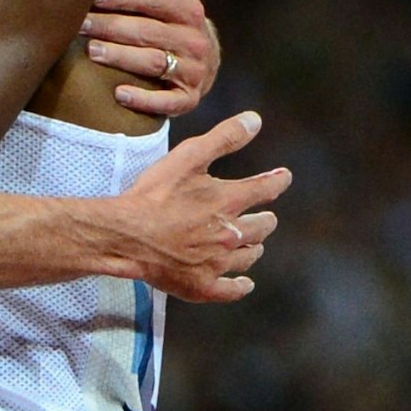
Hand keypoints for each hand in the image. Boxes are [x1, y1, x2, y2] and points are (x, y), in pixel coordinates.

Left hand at [82, 0, 218, 116]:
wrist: (204, 58)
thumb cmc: (175, 17)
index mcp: (190, 10)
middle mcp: (195, 41)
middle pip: (147, 32)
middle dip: (111, 26)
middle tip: (81, 24)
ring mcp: (193, 71)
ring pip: (153, 63)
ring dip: (120, 57)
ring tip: (91, 51)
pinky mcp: (188, 98)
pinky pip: (168, 102)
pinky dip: (144, 100)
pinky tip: (118, 94)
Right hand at [119, 110, 287, 301]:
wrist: (127, 235)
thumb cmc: (154, 194)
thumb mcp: (188, 156)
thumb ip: (223, 138)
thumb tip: (255, 120)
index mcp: (228, 201)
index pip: (265, 189)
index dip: (277, 181)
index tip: (284, 177)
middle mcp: (230, 234)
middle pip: (261, 227)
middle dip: (265, 219)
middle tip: (266, 217)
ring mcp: (217, 263)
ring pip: (248, 257)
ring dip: (253, 248)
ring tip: (253, 244)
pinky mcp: (202, 286)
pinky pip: (231, 290)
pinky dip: (240, 286)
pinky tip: (244, 283)